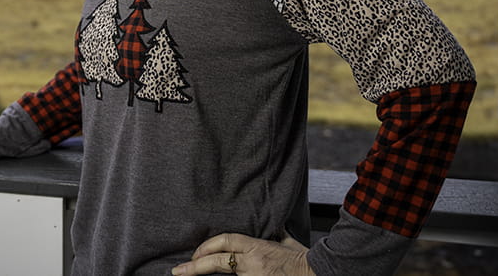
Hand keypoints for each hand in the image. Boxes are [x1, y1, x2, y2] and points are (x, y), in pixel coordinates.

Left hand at [172, 233, 314, 275]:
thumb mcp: (287, 242)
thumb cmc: (304, 260)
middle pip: (218, 261)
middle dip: (195, 266)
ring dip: (206, 275)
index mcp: (257, 247)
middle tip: (179, 271)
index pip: (226, 241)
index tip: (194, 254)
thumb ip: (276, 235)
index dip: (207, 246)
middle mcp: (253, 262)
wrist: (319, 272)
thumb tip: (272, 227)